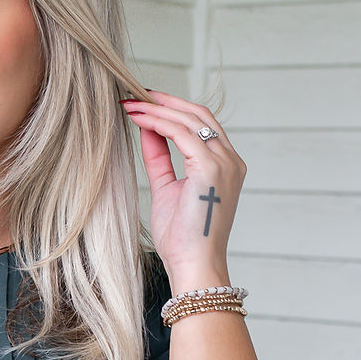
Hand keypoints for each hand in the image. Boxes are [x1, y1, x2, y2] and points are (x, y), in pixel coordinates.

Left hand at [121, 90, 246, 281]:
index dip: (172, 111)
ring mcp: (224, 162)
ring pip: (190, 120)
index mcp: (225, 165)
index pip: (201, 125)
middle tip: (135, 95)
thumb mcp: (166, 189)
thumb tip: (147, 129)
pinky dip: (158, 123)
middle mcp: (230, 160)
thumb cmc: (181, 237)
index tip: (144, 104)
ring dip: (157, 109)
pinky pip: (182, 134)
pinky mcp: (211, 168)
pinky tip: (138, 119)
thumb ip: (160, 158)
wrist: (193, 265)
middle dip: (165, 102)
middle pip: (199, 115)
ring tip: (130, 104)